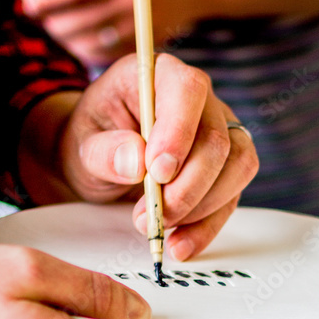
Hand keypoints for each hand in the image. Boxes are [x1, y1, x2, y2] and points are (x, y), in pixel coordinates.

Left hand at [17, 0, 210, 66]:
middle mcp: (128, 2)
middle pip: (69, 21)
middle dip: (48, 16)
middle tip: (41, 9)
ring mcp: (135, 30)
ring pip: (78, 42)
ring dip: (61, 32)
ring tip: (60, 18)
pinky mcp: (137, 49)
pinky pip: (95, 55)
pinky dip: (79, 46)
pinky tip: (79, 32)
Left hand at [21, 53, 258, 260]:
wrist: (101, 160)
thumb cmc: (93, 142)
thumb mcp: (82, 144)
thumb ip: (104, 151)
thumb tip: (135, 161)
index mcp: (159, 74)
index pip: (187, 90)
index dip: (179, 131)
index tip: (157, 173)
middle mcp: (198, 99)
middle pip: (216, 139)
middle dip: (185, 187)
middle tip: (148, 216)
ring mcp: (219, 130)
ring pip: (237, 166)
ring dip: (200, 207)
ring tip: (157, 228)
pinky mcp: (227, 166)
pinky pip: (233, 195)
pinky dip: (208, 225)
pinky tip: (181, 243)